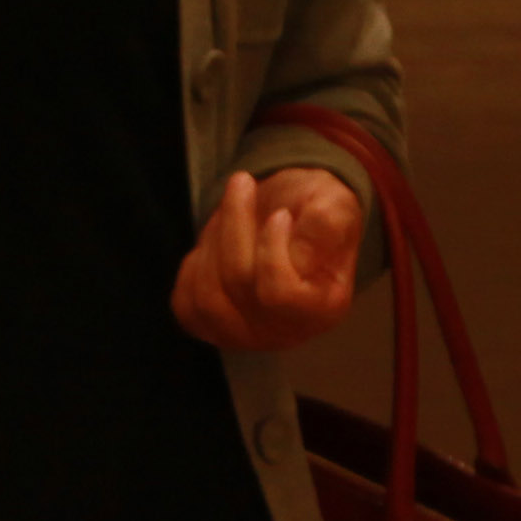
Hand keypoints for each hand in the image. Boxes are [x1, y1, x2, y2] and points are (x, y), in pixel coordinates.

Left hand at [169, 164, 366, 352]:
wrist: (289, 217)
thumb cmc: (315, 212)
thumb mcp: (334, 204)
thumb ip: (325, 223)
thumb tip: (297, 253)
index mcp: (322, 308)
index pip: (280, 293)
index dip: (271, 248)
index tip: (279, 213)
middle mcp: (285, 333)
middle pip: (238, 284)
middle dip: (235, 224)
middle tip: (243, 184)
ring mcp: (246, 336)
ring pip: (207, 296)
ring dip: (212, 243)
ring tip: (228, 213)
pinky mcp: (213, 329)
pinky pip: (186, 305)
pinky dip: (193, 268)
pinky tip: (214, 245)